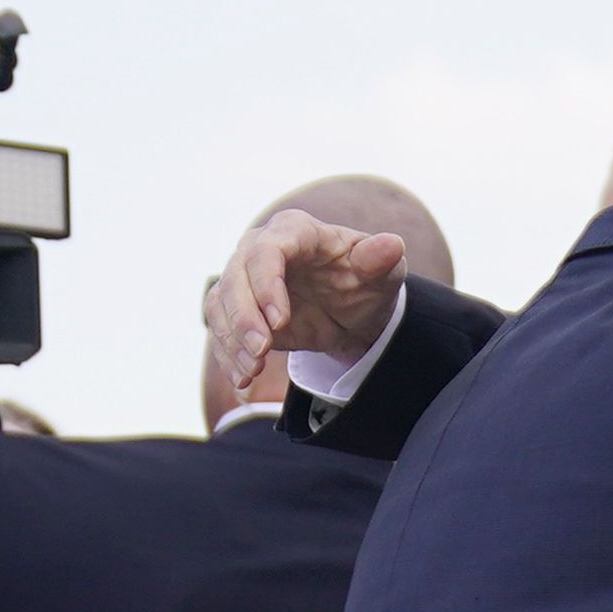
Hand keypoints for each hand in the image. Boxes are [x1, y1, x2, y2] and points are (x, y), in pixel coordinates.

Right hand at [210, 214, 408, 392]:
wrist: (350, 309)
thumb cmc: (365, 281)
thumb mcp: (381, 272)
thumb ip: (381, 259)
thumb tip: (392, 245)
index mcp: (294, 231)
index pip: (267, 251)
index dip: (266, 285)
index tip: (279, 322)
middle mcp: (259, 248)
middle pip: (234, 277)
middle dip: (243, 318)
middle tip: (261, 352)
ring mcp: (243, 278)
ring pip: (220, 305)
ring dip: (232, 341)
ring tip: (251, 372)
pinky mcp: (236, 308)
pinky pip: (220, 329)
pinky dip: (228, 355)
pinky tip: (243, 380)